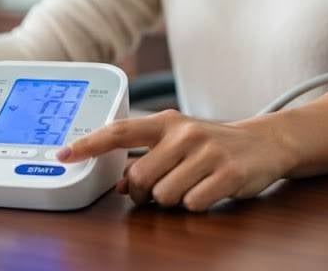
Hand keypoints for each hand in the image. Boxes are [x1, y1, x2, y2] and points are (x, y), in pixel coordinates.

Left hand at [56, 109, 296, 210]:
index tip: (63, 154)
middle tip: (156, 190)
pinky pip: (192, 204)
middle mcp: (184, 133)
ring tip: (189, 185)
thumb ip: (145, 158)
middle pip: (139, 177)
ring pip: (164, 195)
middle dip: (142, 192)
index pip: (118, 132)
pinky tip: (207, 191)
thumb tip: (115, 185)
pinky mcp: (227, 173)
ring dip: (172, 200)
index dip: (88, 144)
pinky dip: (195, 205)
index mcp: (166, 122)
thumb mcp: (177, 143)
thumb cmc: (212, 145)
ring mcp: (207, 152)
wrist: (264, 143)